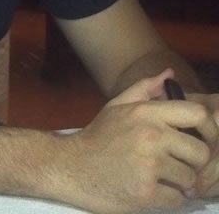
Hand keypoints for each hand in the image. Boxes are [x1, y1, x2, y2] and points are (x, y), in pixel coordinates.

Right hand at [52, 70, 216, 212]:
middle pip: (200, 153)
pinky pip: (176, 200)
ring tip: (157, 177)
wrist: (70, 167)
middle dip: (191, 162)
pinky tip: (149, 189)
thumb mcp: (116, 107)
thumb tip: (169, 74)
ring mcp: (148, 166)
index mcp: (146, 113)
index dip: (207, 129)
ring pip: (190, 180)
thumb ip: (144, 88)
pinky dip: (166, 199)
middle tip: (174, 164)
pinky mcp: (145, 193)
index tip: (199, 140)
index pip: (198, 114)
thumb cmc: (98, 138)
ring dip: (178, 183)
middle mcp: (150, 137)